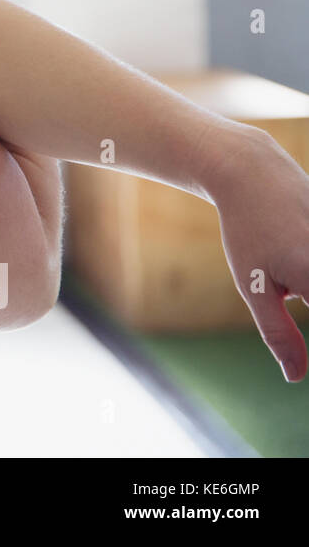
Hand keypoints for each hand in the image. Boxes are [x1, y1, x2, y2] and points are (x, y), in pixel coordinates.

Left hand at [205, 125, 308, 381]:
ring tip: (277, 264)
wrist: (253, 173)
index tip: (288, 308)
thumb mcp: (255, 287)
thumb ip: (279, 334)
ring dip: (303, 289)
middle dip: (302, 296)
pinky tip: (293, 272)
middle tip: (285, 293)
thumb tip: (296, 378)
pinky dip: (306, 276)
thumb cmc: (248, 232)